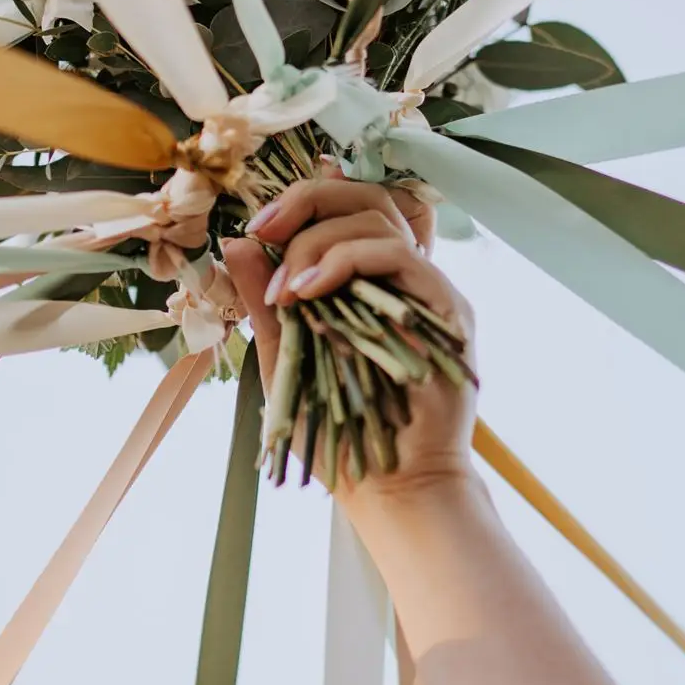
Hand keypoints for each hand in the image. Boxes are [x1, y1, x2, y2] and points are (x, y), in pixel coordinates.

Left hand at [222, 170, 476, 501]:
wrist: (388, 487)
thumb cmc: (338, 432)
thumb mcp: (286, 356)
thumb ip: (265, 302)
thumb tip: (237, 245)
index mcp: (367, 283)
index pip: (344, 211)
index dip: (301, 204)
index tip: (257, 232)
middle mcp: (401, 279)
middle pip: (367, 198)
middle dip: (307, 202)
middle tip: (265, 232)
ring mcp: (427, 291)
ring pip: (379, 220)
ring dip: (318, 243)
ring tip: (286, 292)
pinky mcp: (447, 310)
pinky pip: (399, 257)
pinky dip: (347, 261)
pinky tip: (310, 291)